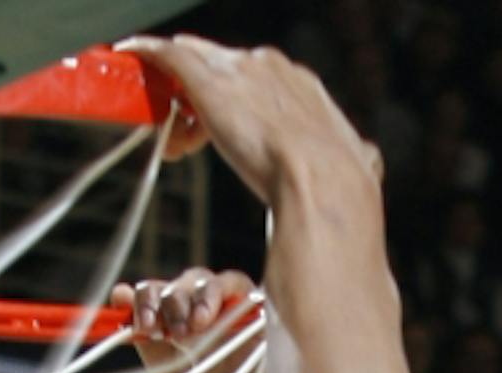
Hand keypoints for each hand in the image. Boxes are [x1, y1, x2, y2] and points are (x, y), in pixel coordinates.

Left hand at [116, 35, 378, 209]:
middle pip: (224, 69)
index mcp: (304, 87)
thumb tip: (369, 162)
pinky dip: (148, 53)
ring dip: (176, 91)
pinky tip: (131, 55)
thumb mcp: (356, 166)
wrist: (323, 185)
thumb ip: (358, 159)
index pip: (260, 81)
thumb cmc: (339, 190)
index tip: (230, 137)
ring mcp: (237, 70)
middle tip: (190, 139)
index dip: (240, 108)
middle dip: (206, 101)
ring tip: (164, 126)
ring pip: (195, 66)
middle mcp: (271, 68)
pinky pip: (168, 55)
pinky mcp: (205, 79)